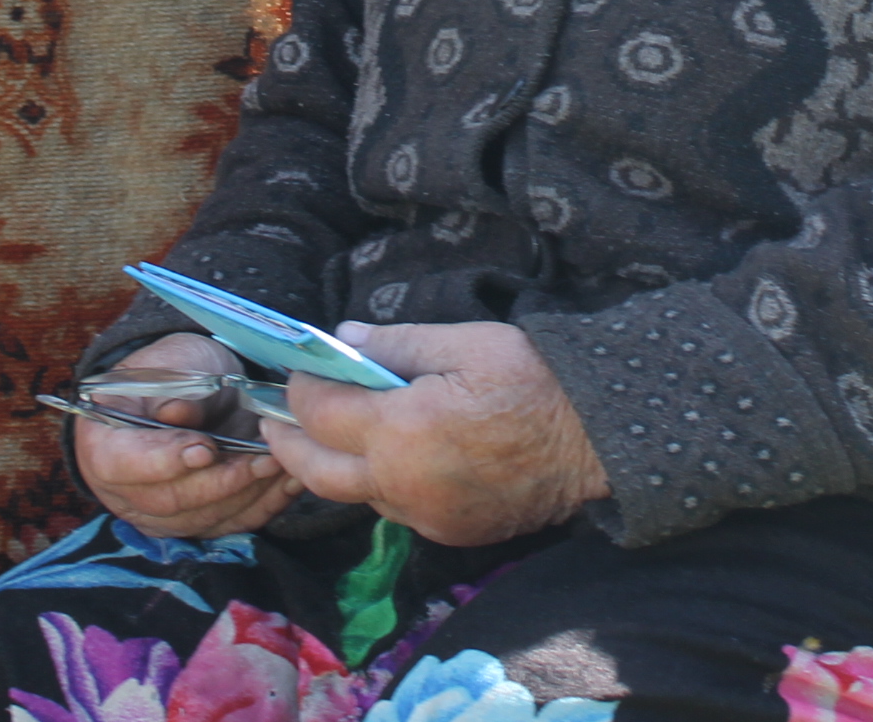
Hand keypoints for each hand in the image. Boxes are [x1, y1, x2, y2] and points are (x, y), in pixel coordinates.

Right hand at [73, 333, 303, 538]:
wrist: (187, 387)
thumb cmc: (175, 370)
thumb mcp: (176, 363)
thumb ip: (178, 389)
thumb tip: (178, 415)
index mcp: (102, 443)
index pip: (125, 463)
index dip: (165, 460)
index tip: (206, 448)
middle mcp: (123, 490)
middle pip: (170, 500)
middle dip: (223, 480)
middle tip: (265, 457)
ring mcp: (157, 514)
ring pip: (204, 518)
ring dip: (250, 495)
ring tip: (286, 466)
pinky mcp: (193, 524)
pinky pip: (228, 524)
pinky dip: (263, 505)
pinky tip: (289, 482)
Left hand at [264, 322, 609, 546]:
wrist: (596, 440)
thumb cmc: (533, 380)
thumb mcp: (464, 342)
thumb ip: (396, 344)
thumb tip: (344, 339)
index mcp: (399, 431)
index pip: (319, 412)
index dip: (300, 387)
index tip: (299, 369)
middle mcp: (401, 484)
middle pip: (316, 472)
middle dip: (288, 443)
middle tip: (276, 421)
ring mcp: (425, 516)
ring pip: (356, 495)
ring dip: (335, 466)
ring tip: (332, 436)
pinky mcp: (449, 532)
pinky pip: (397, 510)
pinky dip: (381, 484)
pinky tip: (393, 458)